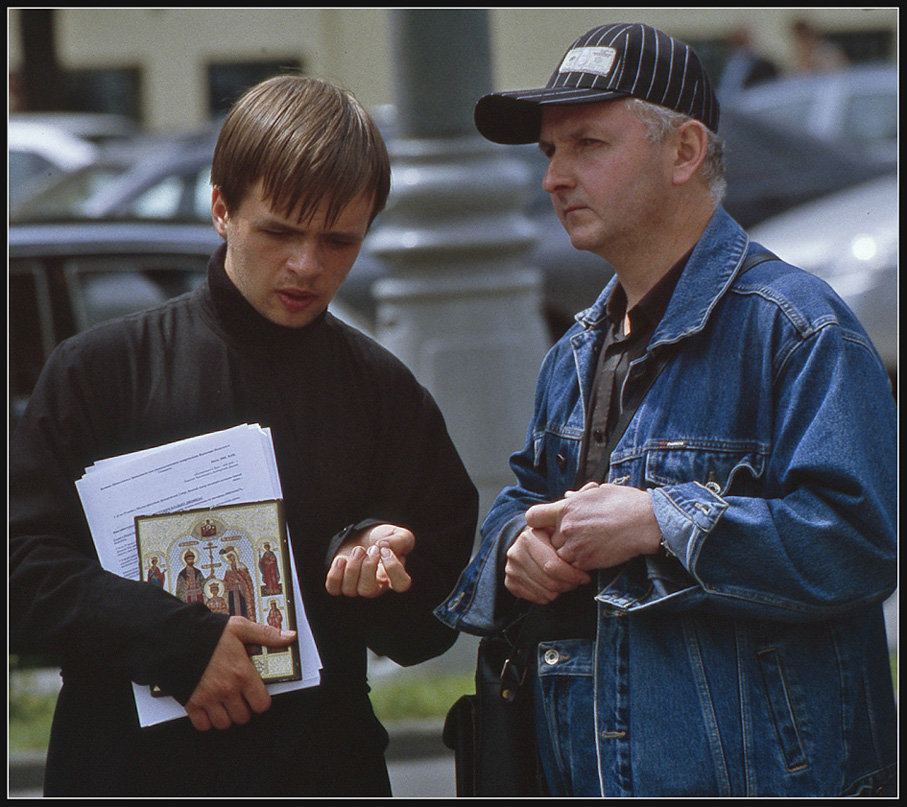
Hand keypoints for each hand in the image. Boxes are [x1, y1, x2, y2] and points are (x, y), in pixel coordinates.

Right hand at [185, 616, 295, 731]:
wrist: (175, 638)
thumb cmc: (208, 633)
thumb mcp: (240, 627)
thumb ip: (266, 634)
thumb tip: (289, 637)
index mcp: (242, 673)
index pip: (262, 704)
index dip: (260, 701)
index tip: (256, 695)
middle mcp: (227, 690)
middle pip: (243, 716)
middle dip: (243, 709)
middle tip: (239, 698)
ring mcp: (208, 699)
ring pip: (224, 723)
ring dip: (226, 716)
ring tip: (224, 703)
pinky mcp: (191, 703)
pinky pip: (203, 725)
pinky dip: (206, 721)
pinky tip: (208, 708)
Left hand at [325, 523, 413, 597]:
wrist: (364, 536)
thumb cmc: (383, 539)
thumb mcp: (400, 535)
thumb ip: (400, 540)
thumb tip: (384, 546)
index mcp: (394, 577)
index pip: (401, 585)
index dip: (393, 568)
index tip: (385, 551)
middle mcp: (376, 586)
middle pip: (369, 590)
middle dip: (367, 566)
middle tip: (371, 549)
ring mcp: (357, 587)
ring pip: (351, 590)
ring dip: (353, 567)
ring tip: (358, 549)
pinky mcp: (340, 583)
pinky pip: (334, 589)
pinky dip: (336, 574)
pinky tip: (342, 559)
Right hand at [504, 524, 590, 603]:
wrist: (528, 541)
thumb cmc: (549, 536)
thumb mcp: (557, 527)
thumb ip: (566, 533)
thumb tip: (582, 548)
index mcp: (528, 538)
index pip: (552, 566)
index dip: (573, 575)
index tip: (584, 576)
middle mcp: (515, 554)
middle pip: (550, 582)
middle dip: (569, 584)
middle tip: (578, 581)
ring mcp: (511, 569)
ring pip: (545, 593)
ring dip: (560, 591)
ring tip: (566, 582)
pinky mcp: (510, 583)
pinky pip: (536, 599)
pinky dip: (549, 596)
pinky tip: (554, 586)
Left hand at [525, 483, 661, 571]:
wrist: (645, 523)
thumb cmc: (625, 503)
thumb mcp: (598, 492)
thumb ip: (578, 496)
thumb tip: (566, 496)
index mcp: (566, 507)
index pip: (533, 517)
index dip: (538, 521)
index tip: (547, 524)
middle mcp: (566, 528)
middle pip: (548, 538)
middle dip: (559, 538)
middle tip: (577, 535)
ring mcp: (575, 546)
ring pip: (558, 555)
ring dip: (568, 552)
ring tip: (588, 544)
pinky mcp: (586, 562)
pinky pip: (572, 566)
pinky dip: (579, 563)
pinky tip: (594, 553)